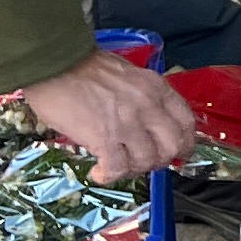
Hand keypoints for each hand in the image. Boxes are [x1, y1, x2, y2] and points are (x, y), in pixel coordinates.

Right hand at [13, 47, 197, 181]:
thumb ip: (143, 97)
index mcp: (156, 88)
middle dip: (160, 160)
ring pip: (147, 161)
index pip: (186, 122)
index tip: (176, 154)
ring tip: (116, 164)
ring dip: (132, 169)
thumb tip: (147, 124)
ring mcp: (128, 123)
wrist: (54, 63)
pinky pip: (118, 169)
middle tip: (141, 161)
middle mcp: (148, 106)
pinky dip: (109, 176)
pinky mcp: (104, 138)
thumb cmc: (84, 67)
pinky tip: (98, 171)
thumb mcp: (128, 75)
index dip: (184, 144)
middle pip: (173, 146)